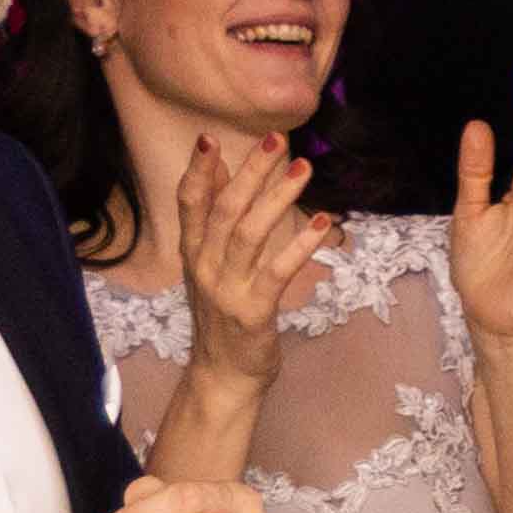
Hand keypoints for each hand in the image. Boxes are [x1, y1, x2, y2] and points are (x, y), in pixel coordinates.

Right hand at [169, 125, 329, 391]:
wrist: (222, 376)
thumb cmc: (223, 316)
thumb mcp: (210, 267)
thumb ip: (214, 223)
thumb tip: (220, 173)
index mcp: (193, 253)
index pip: (190, 203)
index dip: (198, 171)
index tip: (208, 137)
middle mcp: (204, 266)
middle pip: (225, 209)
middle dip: (249, 171)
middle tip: (275, 138)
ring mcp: (227, 289)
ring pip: (249, 233)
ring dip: (278, 198)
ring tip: (303, 169)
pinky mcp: (253, 311)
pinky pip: (278, 271)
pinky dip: (301, 245)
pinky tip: (322, 224)